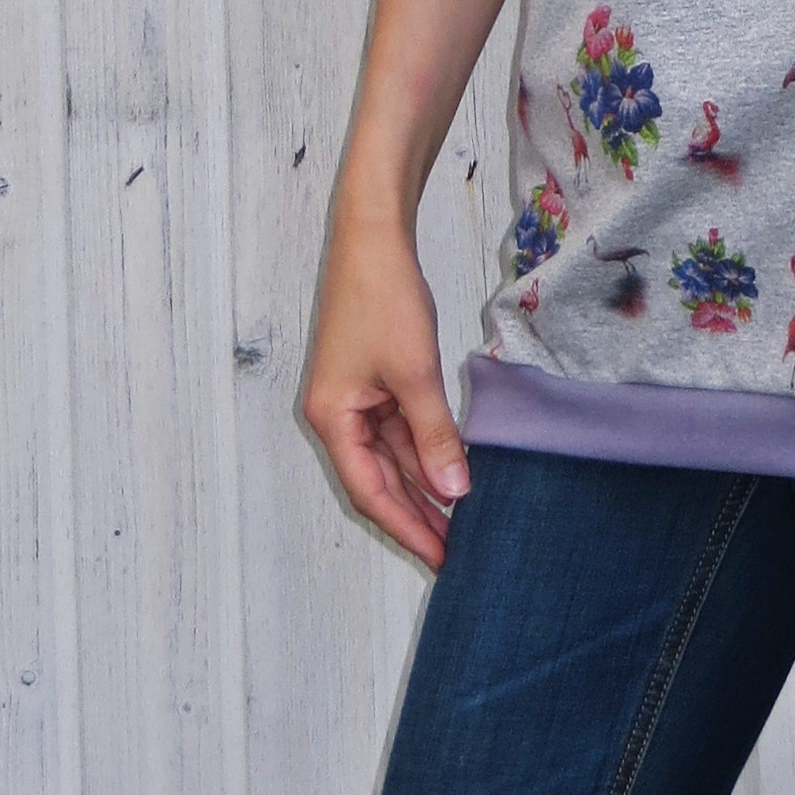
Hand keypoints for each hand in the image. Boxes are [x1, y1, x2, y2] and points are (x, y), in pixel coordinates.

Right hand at [301, 207, 470, 571]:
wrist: (375, 237)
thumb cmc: (384, 298)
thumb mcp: (414, 372)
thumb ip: (434, 435)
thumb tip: (454, 490)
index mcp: (333, 419)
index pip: (371, 492)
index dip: (407, 528)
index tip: (440, 558)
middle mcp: (337, 415)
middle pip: (378, 480)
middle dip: (416, 515)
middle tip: (455, 551)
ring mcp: (355, 397)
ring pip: (391, 456)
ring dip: (423, 484)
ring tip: (460, 519)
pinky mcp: (373, 378)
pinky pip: (399, 428)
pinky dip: (424, 449)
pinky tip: (452, 468)